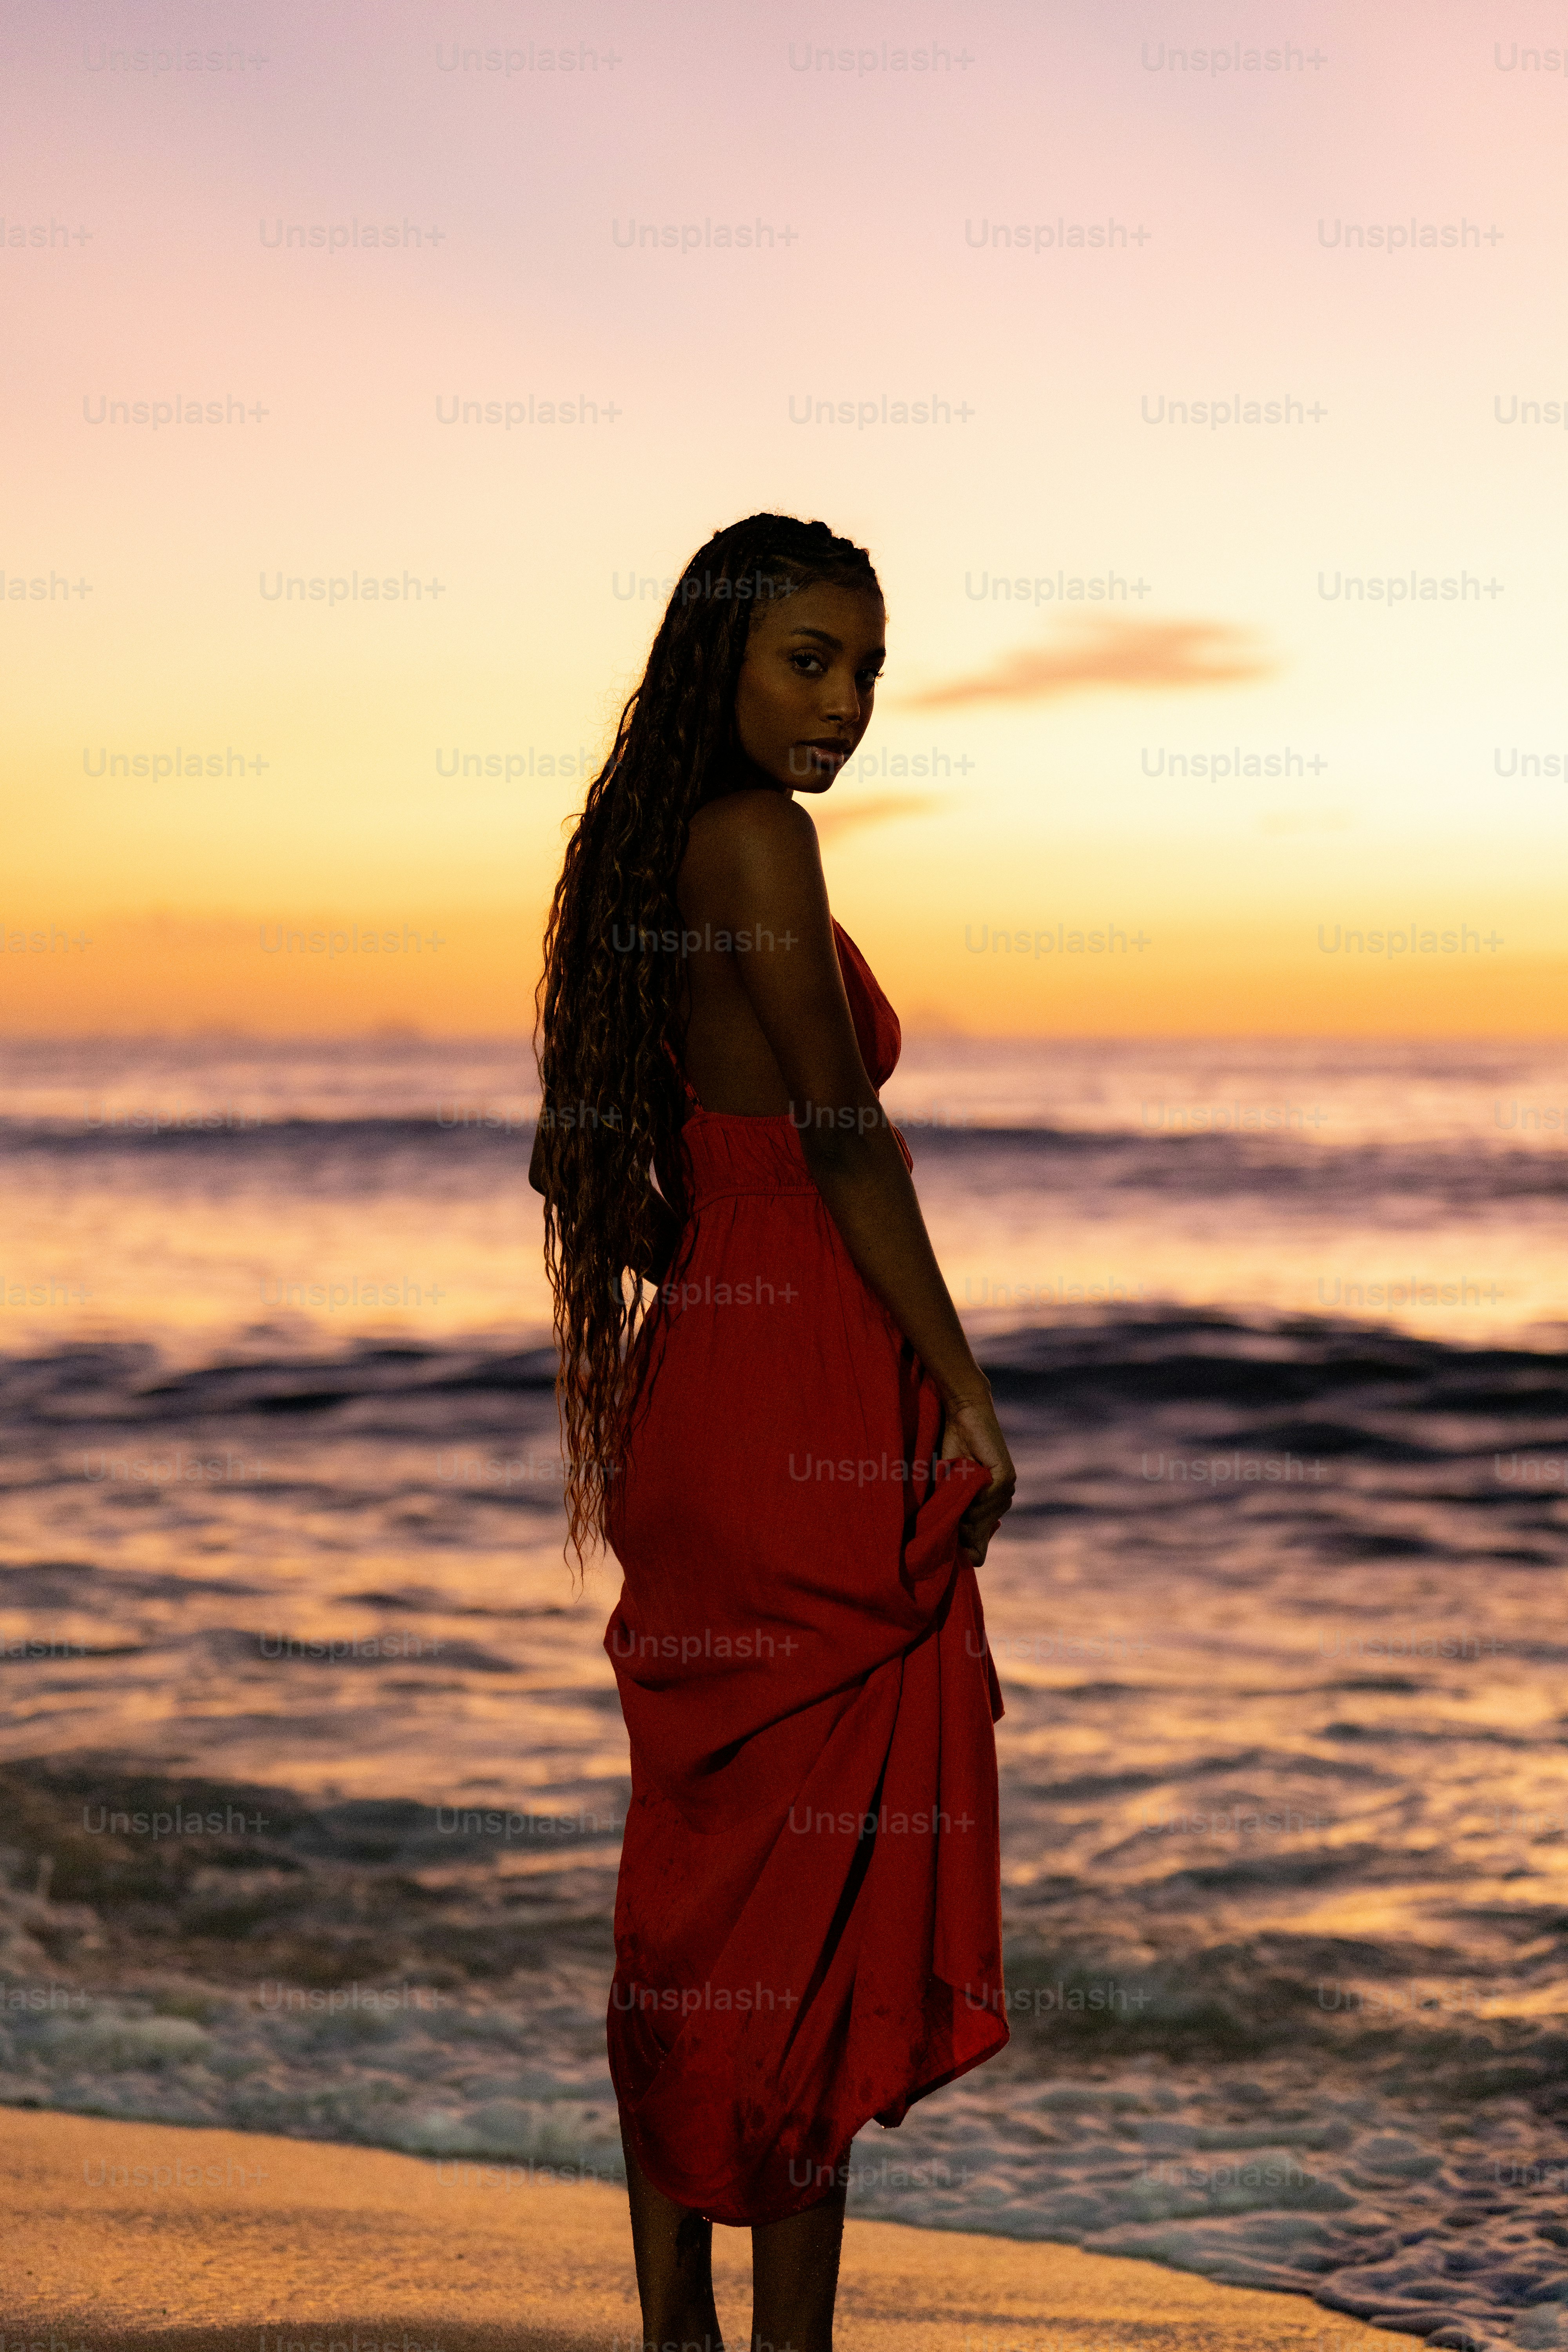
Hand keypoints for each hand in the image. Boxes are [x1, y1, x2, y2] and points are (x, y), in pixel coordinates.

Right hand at [939, 1394, 1015, 1566]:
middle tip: (948, 1502)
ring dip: (963, 1512)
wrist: (962, 1415)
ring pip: (980, 1519)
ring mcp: (1006, 1490)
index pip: (980, 1544)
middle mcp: (1002, 1500)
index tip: (949, 1538)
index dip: (964, 1545)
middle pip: (979, 1535)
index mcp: (990, 1506)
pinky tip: (962, 1482)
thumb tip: (961, 1555)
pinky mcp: (1005, 1477)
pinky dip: (971, 1497)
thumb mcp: (949, 1489)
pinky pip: (985, 1501)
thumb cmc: (952, 1449)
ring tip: (952, 1488)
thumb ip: (954, 1515)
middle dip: (960, 1529)